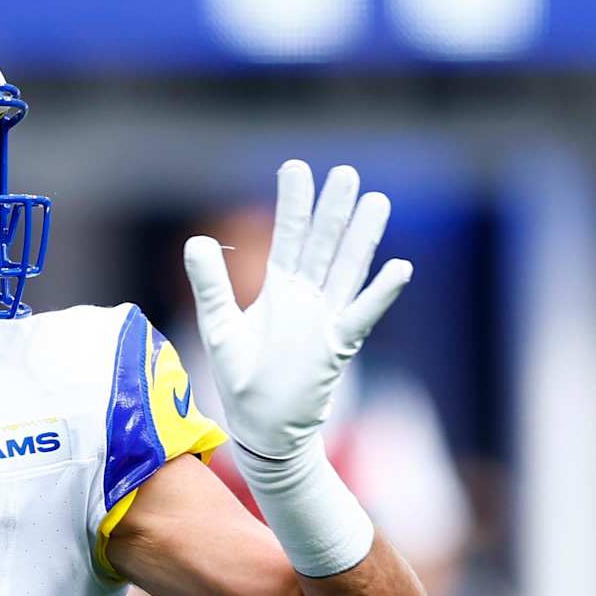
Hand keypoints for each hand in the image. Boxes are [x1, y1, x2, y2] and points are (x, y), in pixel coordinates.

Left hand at [183, 161, 410, 461]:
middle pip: (323, 245)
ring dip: (362, 238)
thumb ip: (210, 284)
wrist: (263, 428)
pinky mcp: (336, 348)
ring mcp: (325, 320)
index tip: (298, 167)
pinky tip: (399, 268)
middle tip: (345, 173)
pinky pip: (361, 316)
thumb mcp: (219, 327)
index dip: (293, 204)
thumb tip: (196, 239)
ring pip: (346, 270)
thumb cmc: (243, 379)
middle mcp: (306, 298)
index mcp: (279, 289)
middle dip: (333, 210)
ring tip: (376, 201)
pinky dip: (380, 294)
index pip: (288, 237)